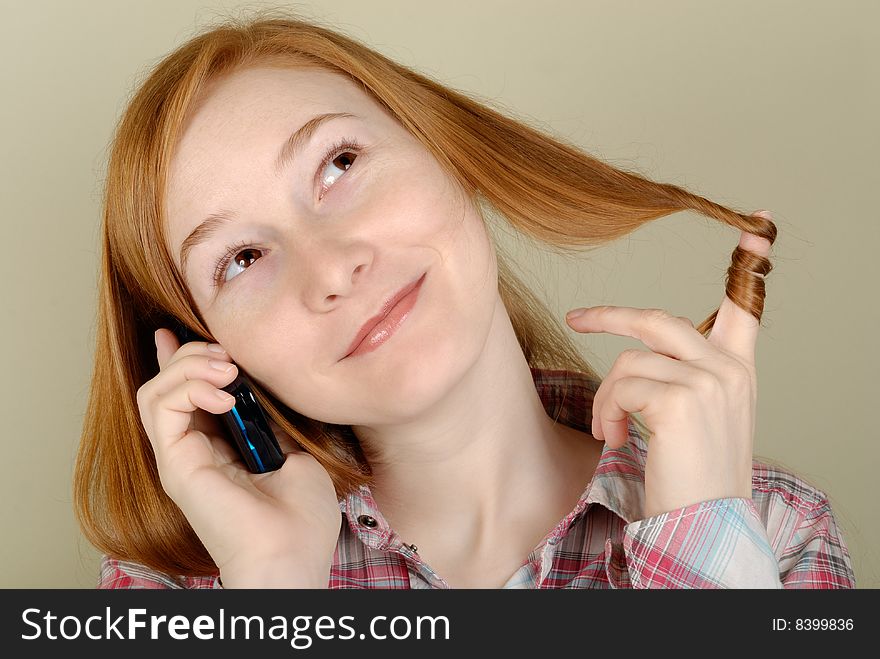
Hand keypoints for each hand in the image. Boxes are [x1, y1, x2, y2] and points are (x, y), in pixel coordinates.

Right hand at [136, 329, 341, 586]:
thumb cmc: (301, 516)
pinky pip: (159, 407)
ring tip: (229, 370)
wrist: (295, 555)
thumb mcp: (295, 450)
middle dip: (194, 354)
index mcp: (220, 449)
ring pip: (155, 390)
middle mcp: (194, 451)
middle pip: (166, 385)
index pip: (186, 394)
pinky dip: (188, 386)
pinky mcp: (175, 465)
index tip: (186, 329)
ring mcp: (181, 458)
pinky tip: (224, 393)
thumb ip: (271, 418)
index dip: (184, 358)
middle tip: (230, 356)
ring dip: (190, 365)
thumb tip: (258, 384)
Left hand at [565, 213, 771, 518]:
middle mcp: (728, 370)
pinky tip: (620, 440)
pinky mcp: (680, 400)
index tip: (758, 222)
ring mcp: (708, 382)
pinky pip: (621, 386)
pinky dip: (609, 413)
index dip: (750, 263)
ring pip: (628, 360)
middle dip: (609, 316)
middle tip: (578, 318)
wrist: (705, 526)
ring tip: (612, 431)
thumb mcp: (700, 418)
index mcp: (738, 371)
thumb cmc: (693, 476)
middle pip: (657, 319)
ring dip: (607, 397)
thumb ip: (683, 378)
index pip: (747, 307)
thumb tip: (639, 356)